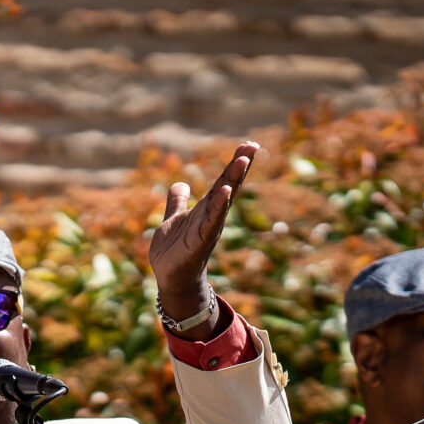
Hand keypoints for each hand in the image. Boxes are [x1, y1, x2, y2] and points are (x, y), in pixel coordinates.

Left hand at [147, 141, 259, 324]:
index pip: (223, 181)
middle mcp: (211, 215)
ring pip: (223, 200)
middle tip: (252, 146)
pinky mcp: (200, 241)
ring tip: (241, 161)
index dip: (234, 163)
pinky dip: (218, 206)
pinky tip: (224, 191)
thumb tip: (180, 184)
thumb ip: (178, 202)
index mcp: (206, 208)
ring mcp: (208, 227)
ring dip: (232, 180)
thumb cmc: (175, 251)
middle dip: (239, 166)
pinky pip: (211, 221)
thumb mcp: (174, 219)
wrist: (171, 279)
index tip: (249, 144)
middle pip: (228, 185)